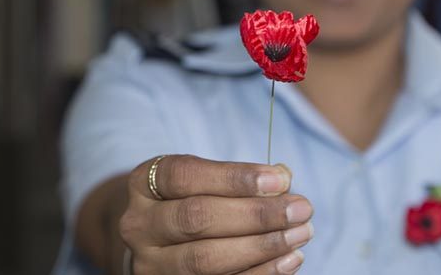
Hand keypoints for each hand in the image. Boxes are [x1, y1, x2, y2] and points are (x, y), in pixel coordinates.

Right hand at [120, 155, 313, 273]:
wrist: (156, 241)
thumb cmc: (191, 199)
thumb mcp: (204, 178)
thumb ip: (240, 177)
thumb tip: (283, 179)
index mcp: (144, 183)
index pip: (185, 176)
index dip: (235, 178)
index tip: (280, 179)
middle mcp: (140, 225)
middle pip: (197, 218)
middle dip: (256, 214)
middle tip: (300, 208)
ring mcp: (151, 264)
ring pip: (205, 259)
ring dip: (262, 246)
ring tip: (301, 233)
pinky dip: (261, 273)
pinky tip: (290, 260)